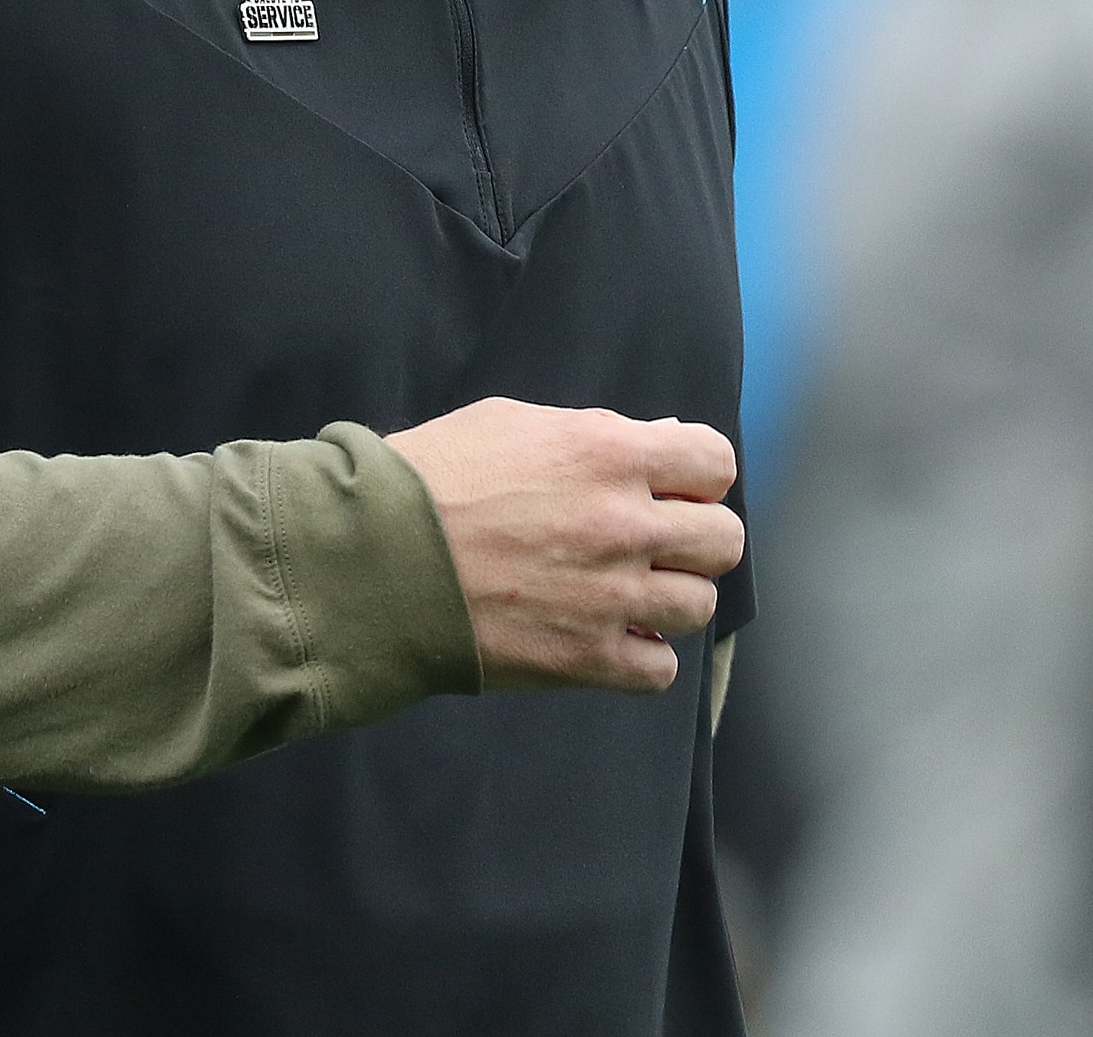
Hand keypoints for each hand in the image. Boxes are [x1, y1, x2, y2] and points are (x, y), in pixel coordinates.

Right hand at [383, 400, 742, 695]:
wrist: (369, 559)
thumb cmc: (429, 479)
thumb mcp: (512, 423)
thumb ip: (596, 433)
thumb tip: (662, 444)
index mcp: (608, 453)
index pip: (714, 462)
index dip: (697, 476)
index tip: (670, 488)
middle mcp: (623, 525)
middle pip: (723, 540)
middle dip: (694, 539)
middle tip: (653, 544)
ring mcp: (609, 597)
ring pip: (700, 606)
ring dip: (670, 598)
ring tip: (626, 593)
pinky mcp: (583, 659)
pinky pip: (659, 669)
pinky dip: (641, 656)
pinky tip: (607, 636)